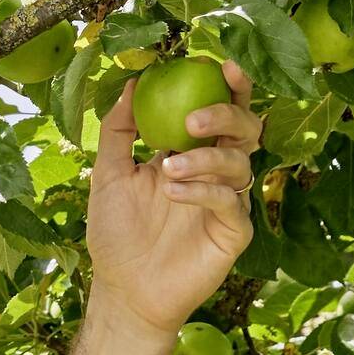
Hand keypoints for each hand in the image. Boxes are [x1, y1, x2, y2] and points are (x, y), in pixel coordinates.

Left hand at [85, 62, 260, 339]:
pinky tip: (174, 192)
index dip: (231, 86)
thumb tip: (131, 82)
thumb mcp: (108, 174)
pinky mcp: (234, 233)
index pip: (221, 110)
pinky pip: (231, 202)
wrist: (122, 290)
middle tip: (192, 119)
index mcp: (192, 152)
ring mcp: (228, 202)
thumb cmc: (116, 234)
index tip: (220, 63)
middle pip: (245, 129)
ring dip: (205, 159)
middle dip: (225, 116)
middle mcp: (216, 172)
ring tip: (167, 168)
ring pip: (239, 164)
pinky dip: (204, 191)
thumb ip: (118, 129)